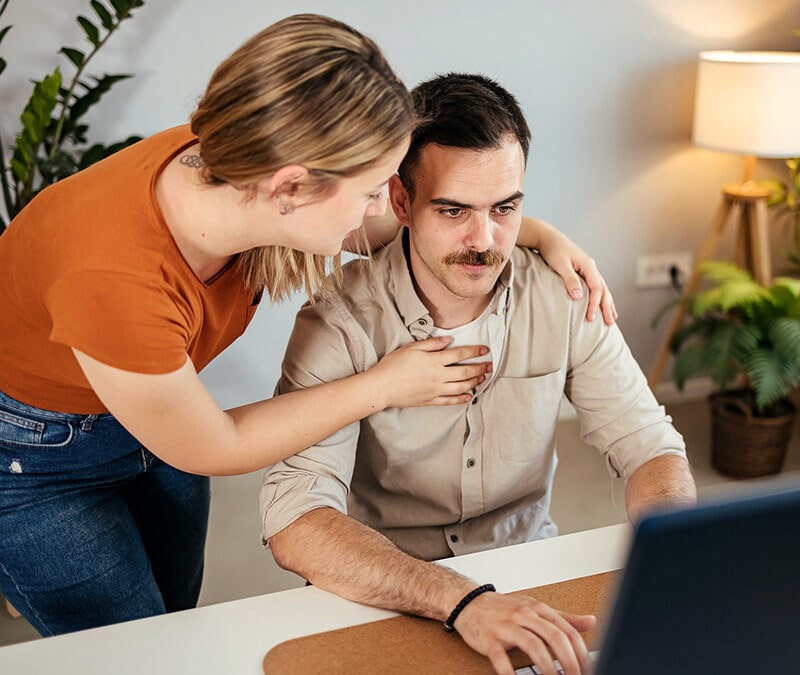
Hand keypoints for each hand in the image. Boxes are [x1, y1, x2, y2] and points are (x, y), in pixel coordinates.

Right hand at [369, 337, 490, 407]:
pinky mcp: (430, 401)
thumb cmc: (393, 365)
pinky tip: (469, 396)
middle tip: (489, 366)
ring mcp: (435, 390)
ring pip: (461, 387)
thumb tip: (448, 341)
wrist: (382, 387)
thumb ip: (431, 344)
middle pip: (465, 372)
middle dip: (480, 368)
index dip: (474, 352)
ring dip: (474, 383)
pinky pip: (450, 401)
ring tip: (483, 379)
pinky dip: (461, 399)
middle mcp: (438, 376)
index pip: (460, 355)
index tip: (485, 350)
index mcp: (434, 361)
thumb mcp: (411, 348)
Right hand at [454, 591, 595, 674]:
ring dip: (548, 668)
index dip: (581, 653)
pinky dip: (512, 674)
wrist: (469, 602)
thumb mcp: (535, 608)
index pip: (567, 631)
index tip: (588, 669)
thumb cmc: (504, 608)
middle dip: (569, 662)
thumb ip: (564, 617)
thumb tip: (591, 621)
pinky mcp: (490, 640)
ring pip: (534, 646)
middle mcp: (524, 615)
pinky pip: (503, 659)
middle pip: (554, 637)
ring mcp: (507, 627)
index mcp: (538, 609)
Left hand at [530, 222, 616, 324]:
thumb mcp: (561, 265)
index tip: (591, 317)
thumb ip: (570, 280)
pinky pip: (595, 286)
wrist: (547, 237)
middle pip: (604, 290)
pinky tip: (602, 303)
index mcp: (588, 266)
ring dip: (607, 303)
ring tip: (612, 317)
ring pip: (602, 288)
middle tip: (610, 323)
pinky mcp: (582, 271)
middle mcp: (591, 267)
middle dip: (607, 307)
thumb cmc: (553, 250)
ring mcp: (588, 269)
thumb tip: (579, 296)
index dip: (595, 304)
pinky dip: (601, 296)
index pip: (596, 288)